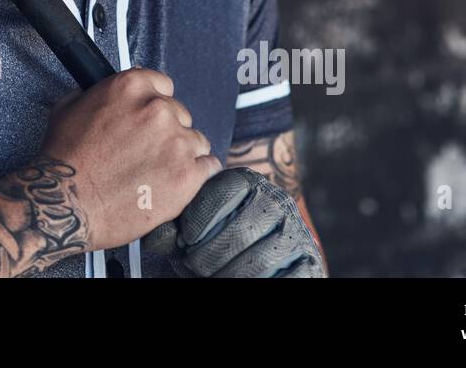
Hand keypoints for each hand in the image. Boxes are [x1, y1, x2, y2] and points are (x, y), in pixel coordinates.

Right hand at [37, 68, 220, 251]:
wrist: (67, 202)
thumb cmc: (65, 160)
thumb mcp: (69, 107)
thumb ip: (97, 93)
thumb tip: (106, 93)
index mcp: (131, 86)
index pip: (164, 85)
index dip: (155, 103)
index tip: (150, 119)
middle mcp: (158, 109)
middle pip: (180, 114)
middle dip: (167, 131)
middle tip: (148, 151)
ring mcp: (176, 142)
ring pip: (196, 141)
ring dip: (182, 153)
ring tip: (160, 171)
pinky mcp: (188, 175)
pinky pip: (209, 167)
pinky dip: (198, 174)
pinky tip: (179, 181)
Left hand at [141, 166, 326, 276]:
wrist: (269, 248)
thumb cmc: (221, 234)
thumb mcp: (198, 224)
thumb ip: (175, 226)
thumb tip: (156, 234)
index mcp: (247, 181)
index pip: (221, 193)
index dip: (198, 220)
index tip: (184, 239)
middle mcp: (275, 201)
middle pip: (238, 232)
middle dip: (207, 256)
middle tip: (191, 265)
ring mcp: (295, 230)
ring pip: (258, 261)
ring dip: (227, 275)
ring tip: (211, 275)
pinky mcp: (309, 260)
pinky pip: (285, 277)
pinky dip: (256, 282)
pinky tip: (237, 279)